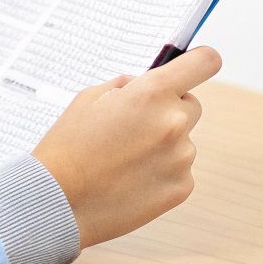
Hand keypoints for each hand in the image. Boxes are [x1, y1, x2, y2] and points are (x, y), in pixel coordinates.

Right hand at [30, 45, 220, 250]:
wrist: (58, 202)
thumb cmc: (68, 147)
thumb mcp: (89, 99)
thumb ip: (126, 86)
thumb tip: (144, 83)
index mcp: (152, 93)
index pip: (204, 62)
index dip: (200, 61)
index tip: (193, 67)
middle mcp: (174, 122)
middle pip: (191, 104)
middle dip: (169, 109)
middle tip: (136, 127)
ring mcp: (181, 157)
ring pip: (182, 141)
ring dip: (162, 146)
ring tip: (124, 161)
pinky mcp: (182, 188)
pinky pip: (179, 170)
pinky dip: (161, 173)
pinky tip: (130, 181)